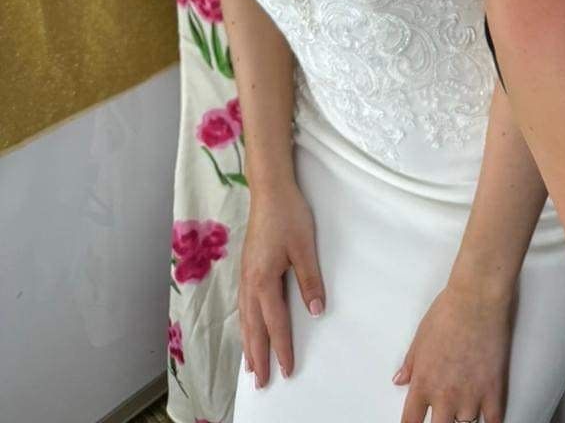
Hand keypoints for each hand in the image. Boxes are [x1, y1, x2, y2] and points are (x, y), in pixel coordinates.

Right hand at [239, 181, 324, 386]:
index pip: (275, 324)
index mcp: (263, 281)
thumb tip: (316, 312)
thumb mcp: (304, 247)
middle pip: (253, 328)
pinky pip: (242, 305)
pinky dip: (244, 323)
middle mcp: (249, 282)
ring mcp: (245, 275)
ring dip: (248, 343)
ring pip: (244, 318)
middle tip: (261, 382)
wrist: (269, 189)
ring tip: (250, 365)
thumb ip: (309, 281)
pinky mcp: (246, 267)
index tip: (286, 370)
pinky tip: (247, 327)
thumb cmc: (288, 214)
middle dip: (258, 356)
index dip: (282, 348)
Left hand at [395, 280, 514, 422]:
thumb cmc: (448, 311)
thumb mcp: (420, 337)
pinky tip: (488, 419)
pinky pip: (493, 420)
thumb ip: (410, 363)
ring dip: (464, 416)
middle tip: (443, 413)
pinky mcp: (493, 388)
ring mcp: (471, 395)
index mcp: (423, 383)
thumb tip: (400, 379)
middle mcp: (445, 395)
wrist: (477, 298)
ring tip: (464, 404)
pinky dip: (491, 422)